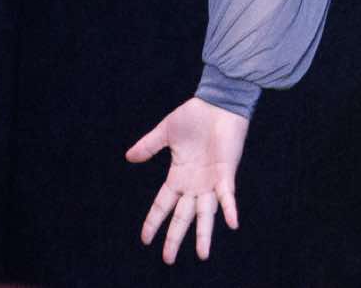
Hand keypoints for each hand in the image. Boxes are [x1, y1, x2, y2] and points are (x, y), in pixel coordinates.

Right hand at [124, 95, 248, 263]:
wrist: (218, 101)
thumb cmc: (195, 115)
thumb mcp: (166, 132)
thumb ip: (148, 146)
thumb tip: (128, 157)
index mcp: (179, 175)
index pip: (163, 204)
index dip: (153, 221)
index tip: (145, 239)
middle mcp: (195, 183)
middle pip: (182, 216)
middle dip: (174, 237)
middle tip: (168, 260)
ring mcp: (211, 180)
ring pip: (206, 213)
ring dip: (204, 234)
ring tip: (202, 255)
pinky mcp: (226, 172)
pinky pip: (228, 194)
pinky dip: (229, 208)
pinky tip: (232, 223)